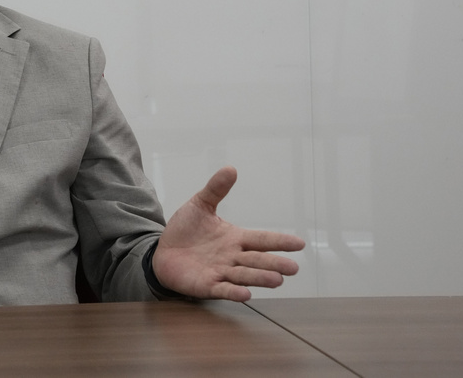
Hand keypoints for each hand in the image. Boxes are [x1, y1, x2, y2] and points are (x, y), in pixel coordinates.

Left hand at [151, 166, 304, 301]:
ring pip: (244, 275)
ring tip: (276, 280)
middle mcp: (232, 257)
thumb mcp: (200, 205)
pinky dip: (234, 291)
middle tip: (293, 268)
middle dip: (275, 264)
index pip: (262, 239)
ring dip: (260, 278)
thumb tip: (230, 168)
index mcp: (235, 238)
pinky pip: (223, 289)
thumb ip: (216, 189)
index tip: (299, 243)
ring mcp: (221, 272)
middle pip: (257, 260)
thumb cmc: (185, 230)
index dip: (279, 241)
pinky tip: (246, 294)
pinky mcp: (207, 285)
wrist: (163, 250)